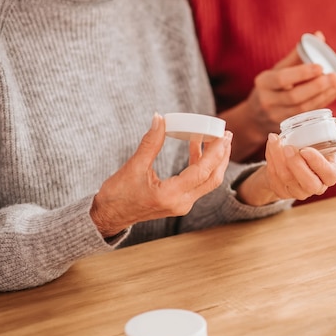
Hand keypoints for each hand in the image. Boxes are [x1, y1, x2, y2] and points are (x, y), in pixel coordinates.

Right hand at [90, 114, 231, 237]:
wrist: (108, 217)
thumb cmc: (117, 195)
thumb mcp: (133, 167)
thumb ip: (150, 143)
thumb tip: (159, 118)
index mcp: (170, 195)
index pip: (202, 172)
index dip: (215, 152)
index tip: (222, 135)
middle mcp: (181, 203)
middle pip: (212, 178)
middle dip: (222, 155)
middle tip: (227, 134)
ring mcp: (182, 204)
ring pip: (208, 181)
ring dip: (214, 160)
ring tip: (217, 138)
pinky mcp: (180, 202)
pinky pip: (198, 183)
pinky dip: (201, 165)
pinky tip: (196, 148)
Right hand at [222, 32, 335, 160]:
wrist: (255, 118)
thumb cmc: (271, 87)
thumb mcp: (277, 70)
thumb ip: (297, 55)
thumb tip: (319, 36)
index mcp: (263, 83)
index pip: (282, 78)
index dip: (302, 73)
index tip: (320, 66)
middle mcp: (267, 101)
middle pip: (294, 96)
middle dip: (317, 87)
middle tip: (335, 76)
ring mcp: (277, 117)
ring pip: (303, 108)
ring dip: (323, 96)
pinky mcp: (287, 127)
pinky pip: (308, 115)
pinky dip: (323, 103)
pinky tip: (333, 93)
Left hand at [236, 116, 335, 204]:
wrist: (291, 161)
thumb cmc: (313, 149)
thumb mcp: (326, 140)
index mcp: (330, 174)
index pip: (328, 174)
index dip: (317, 163)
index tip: (305, 149)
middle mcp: (316, 186)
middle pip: (308, 183)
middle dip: (296, 164)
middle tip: (287, 146)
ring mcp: (299, 191)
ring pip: (287, 179)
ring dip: (278, 158)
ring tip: (275, 139)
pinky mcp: (283, 191)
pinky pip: (274, 178)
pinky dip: (271, 160)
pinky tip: (271, 147)